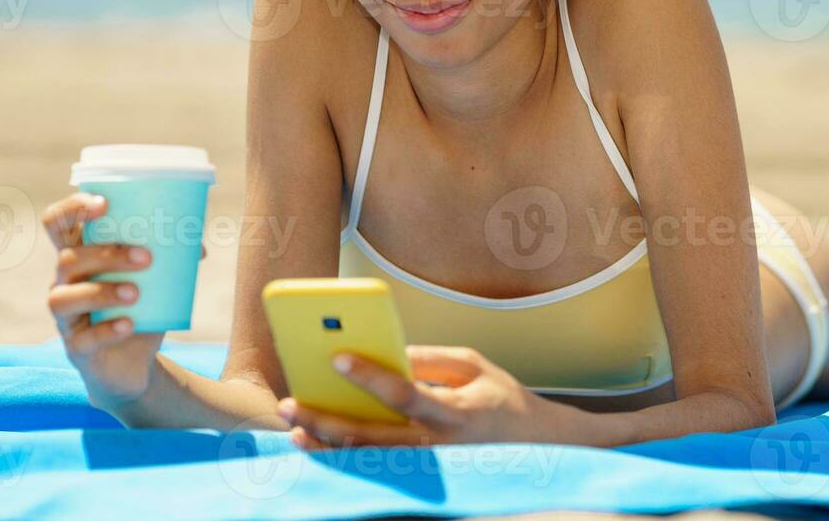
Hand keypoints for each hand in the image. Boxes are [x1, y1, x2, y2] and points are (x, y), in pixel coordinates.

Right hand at [41, 192, 207, 406]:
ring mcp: (65, 318)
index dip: (72, 208)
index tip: (104, 203)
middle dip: (106, 254)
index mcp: (81, 257)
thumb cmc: (142, 309)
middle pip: (67, 259)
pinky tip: (129, 324)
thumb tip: (199, 247)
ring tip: (136, 293)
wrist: (134, 364)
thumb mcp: (157, 280)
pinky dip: (106, 329)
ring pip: (62, 298)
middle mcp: (64, 284)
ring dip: (101, 291)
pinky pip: (82, 339)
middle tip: (147, 257)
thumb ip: (174, 260)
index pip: (58, 223)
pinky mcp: (76, 349)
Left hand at [277, 345, 571, 448]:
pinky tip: (318, 445)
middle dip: (327, 421)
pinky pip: (376, 469)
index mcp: (457, 411)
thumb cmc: (502, 398)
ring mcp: (428, 468)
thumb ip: (429, 359)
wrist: (537, 446)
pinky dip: (344, 458)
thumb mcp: (474, 365)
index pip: (406, 394)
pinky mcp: (421, 478)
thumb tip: (384, 351)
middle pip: (374, 437)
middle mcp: (439, 446)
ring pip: (369, 461)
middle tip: (291, 404)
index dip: (371, 377)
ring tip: (294, 428)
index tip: (338, 357)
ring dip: (327, 445)